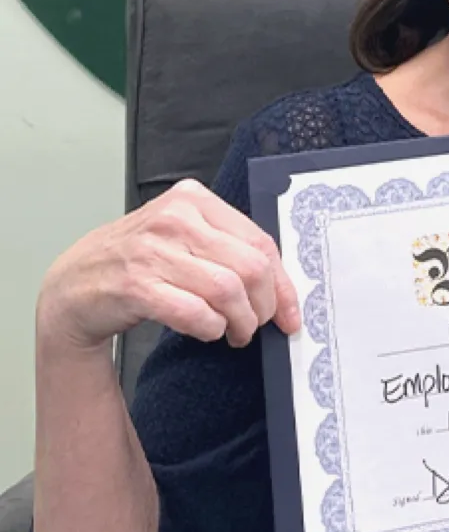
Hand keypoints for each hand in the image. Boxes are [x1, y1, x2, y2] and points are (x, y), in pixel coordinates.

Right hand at [36, 179, 300, 354]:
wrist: (74, 283)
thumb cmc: (140, 260)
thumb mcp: (184, 236)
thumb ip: (228, 248)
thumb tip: (281, 286)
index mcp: (193, 199)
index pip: (260, 240)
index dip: (283, 283)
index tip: (291, 313)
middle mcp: (175, 218)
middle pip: (250, 267)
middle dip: (263, 306)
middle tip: (256, 326)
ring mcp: (152, 250)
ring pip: (227, 290)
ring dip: (239, 322)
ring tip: (233, 333)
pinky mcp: (136, 285)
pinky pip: (194, 312)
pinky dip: (210, 328)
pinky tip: (207, 331)